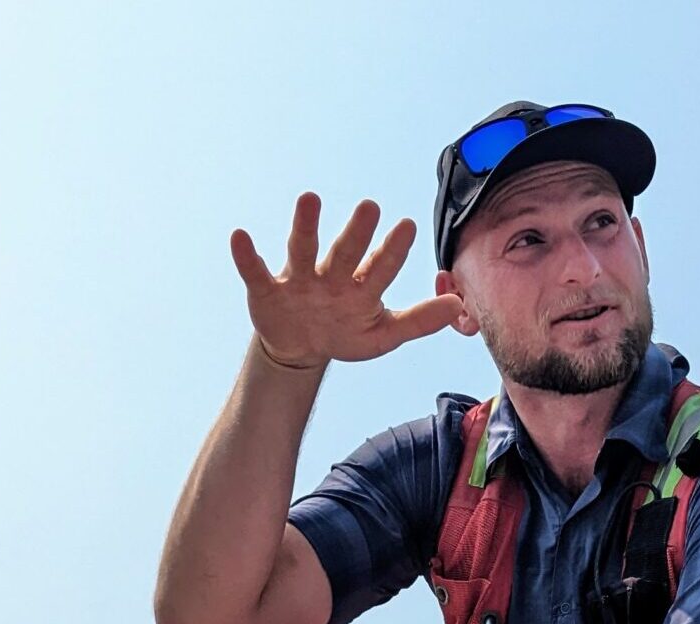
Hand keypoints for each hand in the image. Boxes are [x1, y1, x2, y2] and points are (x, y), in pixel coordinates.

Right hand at [229, 193, 462, 369]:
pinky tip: (240, 237)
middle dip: (357, 232)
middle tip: (370, 206)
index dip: (393, 250)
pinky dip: (247, 256)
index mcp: (361, 286)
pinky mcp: (266, 290)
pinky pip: (256, 271)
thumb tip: (459, 304)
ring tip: (310, 199)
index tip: (408, 225)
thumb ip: (419, 321)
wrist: (301, 348)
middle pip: (346, 252)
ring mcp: (298, 279)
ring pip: (303, 249)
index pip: (381, 266)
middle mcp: (331, 275)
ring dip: (306, 225)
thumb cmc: (345, 333)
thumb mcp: (383, 334)